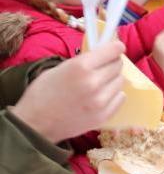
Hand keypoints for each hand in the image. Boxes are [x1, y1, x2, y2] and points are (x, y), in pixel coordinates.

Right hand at [9, 40, 125, 142]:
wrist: (34, 125)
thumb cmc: (42, 94)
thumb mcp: (60, 68)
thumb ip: (84, 61)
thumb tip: (103, 54)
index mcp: (81, 67)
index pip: (114, 50)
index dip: (116, 47)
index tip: (115, 48)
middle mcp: (94, 82)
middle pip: (118, 65)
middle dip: (112, 63)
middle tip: (103, 68)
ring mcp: (100, 101)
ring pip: (120, 81)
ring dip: (112, 80)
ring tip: (100, 84)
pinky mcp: (103, 116)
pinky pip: (120, 98)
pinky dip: (114, 95)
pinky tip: (102, 96)